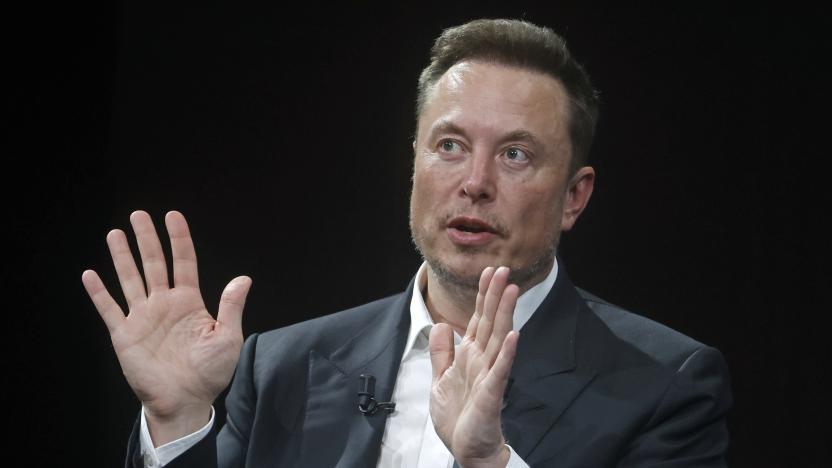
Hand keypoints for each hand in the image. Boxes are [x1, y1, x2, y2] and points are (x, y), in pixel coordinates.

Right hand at [81, 211, 250, 443]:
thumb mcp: (228, 337)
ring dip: (122, 257)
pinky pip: (109, 309)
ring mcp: (143, 317)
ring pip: (130, 279)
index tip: (173, 216)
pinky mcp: (125, 334)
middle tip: (138, 214)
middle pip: (154, 263)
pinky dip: (99, 293)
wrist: (185, 401)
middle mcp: (164, 304)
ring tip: (115, 234)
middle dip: (146, 239)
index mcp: (189, 302)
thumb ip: (231, 306)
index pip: (184, 262)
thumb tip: (244, 278)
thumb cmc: (209, 373)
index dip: (179, 239)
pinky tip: (90, 274)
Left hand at [429, 266, 518, 467]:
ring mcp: (489, 375)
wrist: (465, 448)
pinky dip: (506, 353)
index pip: (478, 319)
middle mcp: (482, 360)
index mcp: (470, 355)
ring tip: (511, 290)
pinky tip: (513, 336)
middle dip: (495, 295)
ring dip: (505, 314)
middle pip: (490, 321)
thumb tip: (442, 325)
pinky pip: (500, 371)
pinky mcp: (491, 393)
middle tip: (503, 270)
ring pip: (498, 338)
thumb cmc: (458, 416)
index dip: (482, 295)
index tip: (488, 272)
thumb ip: (442, 352)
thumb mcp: (440, 379)